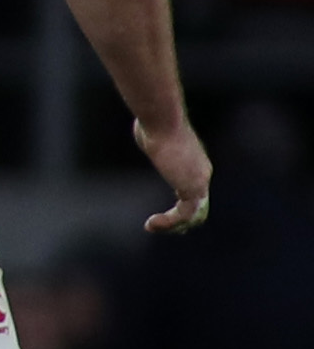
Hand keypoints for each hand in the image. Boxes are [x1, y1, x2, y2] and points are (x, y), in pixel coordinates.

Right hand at [136, 115, 213, 233]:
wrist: (162, 121)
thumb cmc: (154, 123)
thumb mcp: (153, 137)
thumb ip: (155, 144)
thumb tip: (145, 132)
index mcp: (195, 163)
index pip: (195, 192)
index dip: (181, 207)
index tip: (162, 214)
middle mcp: (202, 174)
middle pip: (200, 208)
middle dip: (183, 222)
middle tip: (162, 227)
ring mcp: (200, 182)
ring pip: (194, 215)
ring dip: (173, 225)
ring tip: (151, 227)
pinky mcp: (193, 188)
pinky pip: (184, 215)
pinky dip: (168, 222)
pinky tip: (151, 223)